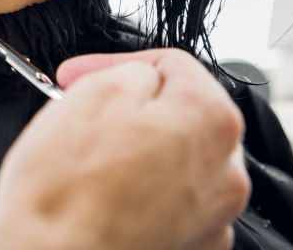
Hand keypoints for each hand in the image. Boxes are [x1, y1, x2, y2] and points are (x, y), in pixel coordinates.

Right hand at [0, 49, 249, 249]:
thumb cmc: (67, 191)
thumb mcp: (97, 92)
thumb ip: (132, 71)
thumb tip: (139, 79)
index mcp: (211, 122)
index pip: (171, 66)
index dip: (115, 61)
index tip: (83, 73)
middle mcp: (224, 173)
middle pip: (177, 113)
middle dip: (131, 104)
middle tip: (84, 105)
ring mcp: (209, 218)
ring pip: (171, 157)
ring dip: (135, 146)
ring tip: (88, 152)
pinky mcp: (185, 246)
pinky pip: (166, 199)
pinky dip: (138, 187)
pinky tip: (101, 189)